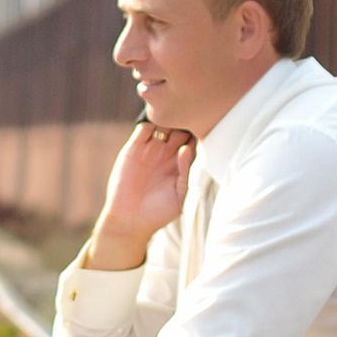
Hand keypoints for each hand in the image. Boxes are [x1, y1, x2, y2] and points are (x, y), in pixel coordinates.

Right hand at [89, 121, 193, 270]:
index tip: (206, 127)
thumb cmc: (160, 212)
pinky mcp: (133, 148)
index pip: (195, 140)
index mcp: (182, 163)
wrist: (130, 219)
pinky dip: (149, 122)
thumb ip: (187, 172)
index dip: (200, 132)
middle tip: (190, 117)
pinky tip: (156, 126)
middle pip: (180, 127)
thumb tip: (187, 148)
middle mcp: (167, 153)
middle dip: (186, 120)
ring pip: (162, 124)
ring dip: (167, 118)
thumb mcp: (181, 195)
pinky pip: (143, 128)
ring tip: (173, 118)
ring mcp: (150, 149)